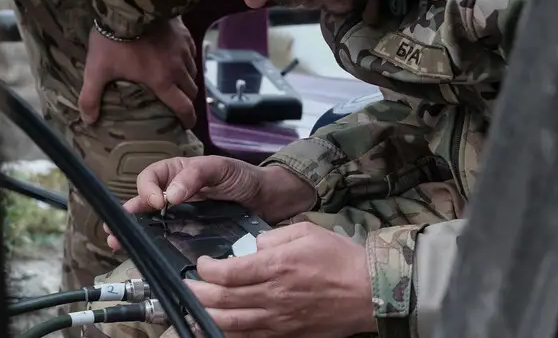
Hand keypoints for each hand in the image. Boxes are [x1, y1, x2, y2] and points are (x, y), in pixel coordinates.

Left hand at [79, 17, 197, 126]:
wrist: (129, 5)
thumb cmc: (114, 41)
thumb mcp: (97, 70)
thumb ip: (91, 97)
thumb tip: (89, 120)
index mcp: (162, 80)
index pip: (183, 107)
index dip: (188, 119)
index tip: (186, 125)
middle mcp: (178, 68)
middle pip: (192, 91)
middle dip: (187, 100)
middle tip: (178, 104)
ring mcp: (184, 49)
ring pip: (193, 71)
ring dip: (187, 79)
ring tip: (177, 81)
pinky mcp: (184, 33)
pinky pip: (192, 52)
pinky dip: (187, 60)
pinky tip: (177, 57)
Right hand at [105, 157, 316, 249]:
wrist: (273, 201)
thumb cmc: (245, 177)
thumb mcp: (220, 168)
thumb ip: (196, 176)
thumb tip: (170, 194)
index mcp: (177, 173)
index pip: (150, 178)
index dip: (147, 190)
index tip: (157, 203)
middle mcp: (175, 196)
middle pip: (144, 206)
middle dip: (127, 218)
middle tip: (114, 233)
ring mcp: (184, 219)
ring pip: (154, 226)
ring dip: (136, 236)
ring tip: (120, 247)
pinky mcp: (195, 238)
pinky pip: (173, 243)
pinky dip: (160, 251)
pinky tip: (151, 260)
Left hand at [185, 223, 376, 337]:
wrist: (370, 290)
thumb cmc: (340, 258)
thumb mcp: (306, 231)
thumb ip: (273, 237)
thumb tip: (251, 245)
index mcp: (277, 266)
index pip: (228, 272)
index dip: (207, 269)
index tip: (202, 263)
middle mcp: (273, 295)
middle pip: (223, 300)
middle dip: (197, 293)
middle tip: (186, 287)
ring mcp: (279, 319)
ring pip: (231, 323)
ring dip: (205, 317)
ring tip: (189, 312)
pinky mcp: (287, 334)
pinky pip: (250, 337)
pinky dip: (229, 334)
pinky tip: (215, 329)